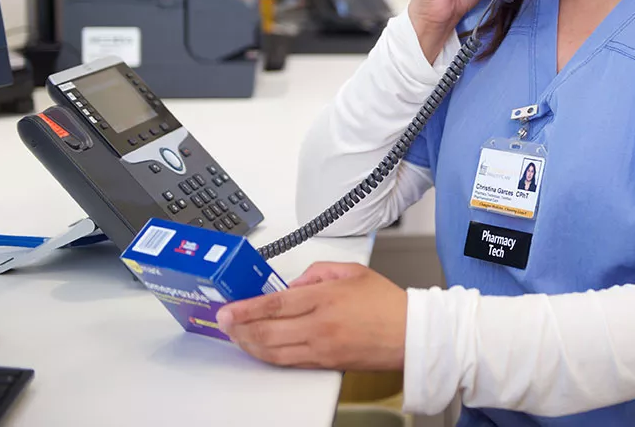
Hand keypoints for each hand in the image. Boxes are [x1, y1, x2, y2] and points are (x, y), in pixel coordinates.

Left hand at [216, 263, 406, 370]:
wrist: (410, 334)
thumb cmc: (386, 303)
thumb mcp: (353, 271)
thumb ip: (318, 271)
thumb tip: (292, 284)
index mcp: (326, 298)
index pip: (275, 304)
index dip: (245, 308)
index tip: (227, 309)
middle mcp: (320, 325)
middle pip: (266, 331)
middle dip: (238, 328)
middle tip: (223, 322)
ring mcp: (321, 348)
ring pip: (272, 351)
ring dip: (249, 344)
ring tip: (236, 335)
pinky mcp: (324, 364)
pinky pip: (287, 362)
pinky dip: (267, 355)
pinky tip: (259, 347)